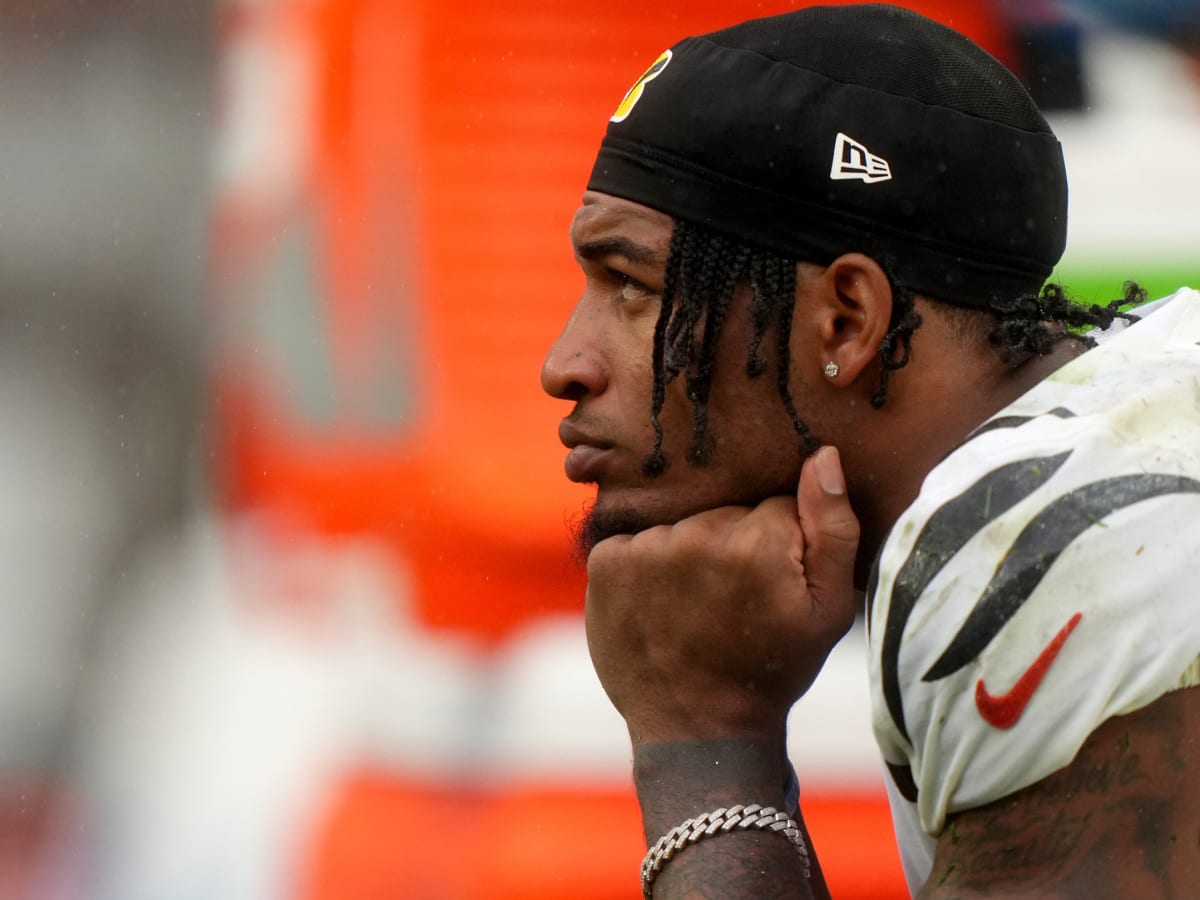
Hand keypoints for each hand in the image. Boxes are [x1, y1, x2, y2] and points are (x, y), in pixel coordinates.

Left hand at [585, 446, 859, 744]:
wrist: (699, 729)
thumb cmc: (773, 668)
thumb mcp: (830, 608)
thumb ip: (833, 527)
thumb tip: (823, 456)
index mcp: (757, 540)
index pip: (773, 503)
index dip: (778, 542)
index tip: (771, 585)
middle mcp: (696, 535)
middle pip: (723, 511)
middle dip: (732, 544)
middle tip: (733, 602)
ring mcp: (645, 548)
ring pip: (680, 526)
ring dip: (687, 556)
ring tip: (696, 608)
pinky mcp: (605, 562)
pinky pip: (635, 540)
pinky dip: (645, 567)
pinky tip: (660, 606)